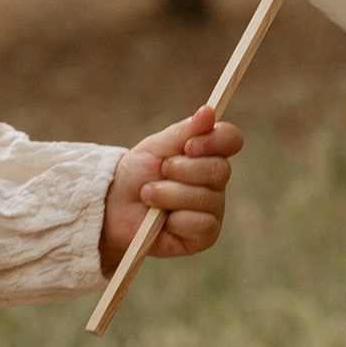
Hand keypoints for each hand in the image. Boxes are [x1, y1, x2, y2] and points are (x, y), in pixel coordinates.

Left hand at [99, 106, 242, 268]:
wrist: (114, 206)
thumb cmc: (137, 174)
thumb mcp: (157, 147)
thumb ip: (185, 131)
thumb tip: (209, 112)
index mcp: (208, 154)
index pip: (231, 139)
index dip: (213, 141)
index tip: (188, 146)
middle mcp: (216, 181)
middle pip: (219, 169)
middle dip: (182, 170)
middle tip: (160, 172)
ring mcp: (213, 208)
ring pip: (205, 198)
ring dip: (169, 195)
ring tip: (149, 196)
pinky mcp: (206, 235)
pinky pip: (201, 224)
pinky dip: (175, 221)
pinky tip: (163, 222)